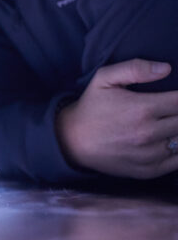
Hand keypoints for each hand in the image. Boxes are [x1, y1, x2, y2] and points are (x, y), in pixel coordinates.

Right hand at [56, 59, 177, 178]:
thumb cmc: (91, 107)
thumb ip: (135, 68)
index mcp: (142, 108)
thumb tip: (166, 68)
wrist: (72, 141)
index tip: (176, 98)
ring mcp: (149, 155)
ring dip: (177, 131)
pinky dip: (177, 150)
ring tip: (168, 123)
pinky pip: (177, 161)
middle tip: (171, 109)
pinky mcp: (148, 171)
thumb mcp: (104, 79)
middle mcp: (148, 133)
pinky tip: (168, 140)